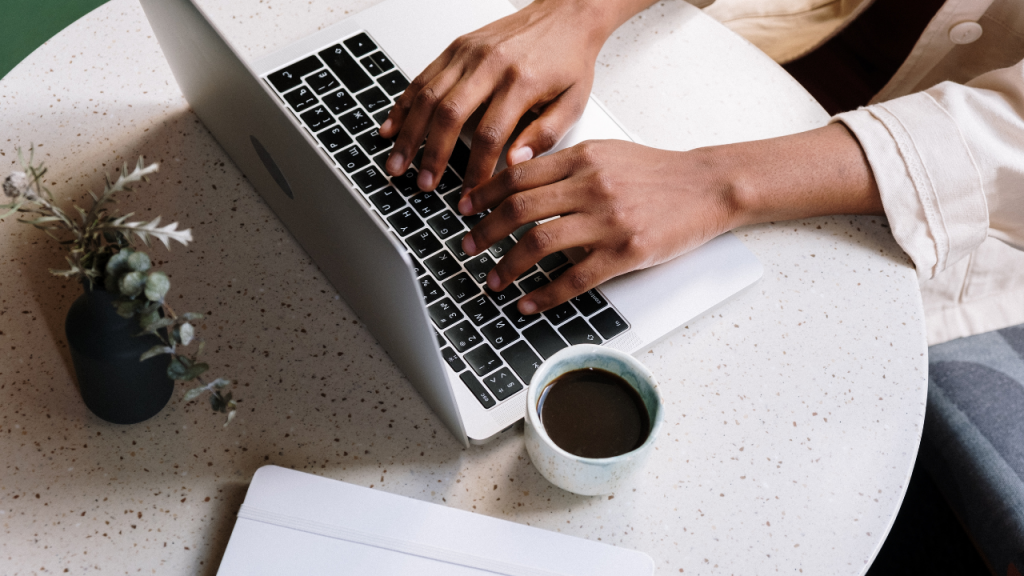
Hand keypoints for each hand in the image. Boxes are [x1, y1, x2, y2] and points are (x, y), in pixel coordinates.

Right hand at [378, 0, 650, 192]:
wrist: (566, 13)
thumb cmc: (569, 59)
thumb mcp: (573, 102)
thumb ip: (545, 135)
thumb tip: (514, 164)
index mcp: (521, 81)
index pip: (490, 135)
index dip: (475, 170)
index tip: (469, 195)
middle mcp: (490, 64)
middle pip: (450, 115)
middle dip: (431, 154)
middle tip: (422, 183)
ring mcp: (469, 53)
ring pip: (428, 95)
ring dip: (409, 133)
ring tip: (397, 163)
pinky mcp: (457, 47)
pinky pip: (423, 77)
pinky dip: (404, 104)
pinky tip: (392, 127)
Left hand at [458, 124, 882, 314]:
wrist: (707, 186)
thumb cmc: (656, 173)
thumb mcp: (607, 153)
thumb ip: (564, 165)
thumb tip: (517, 178)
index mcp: (582, 158)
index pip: (517, 176)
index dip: (484, 194)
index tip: (464, 209)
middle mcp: (591, 186)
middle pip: (519, 210)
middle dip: (484, 232)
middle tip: (467, 247)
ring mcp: (608, 220)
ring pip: (539, 244)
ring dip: (507, 266)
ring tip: (493, 280)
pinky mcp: (626, 252)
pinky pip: (574, 278)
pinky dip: (544, 294)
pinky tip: (528, 302)